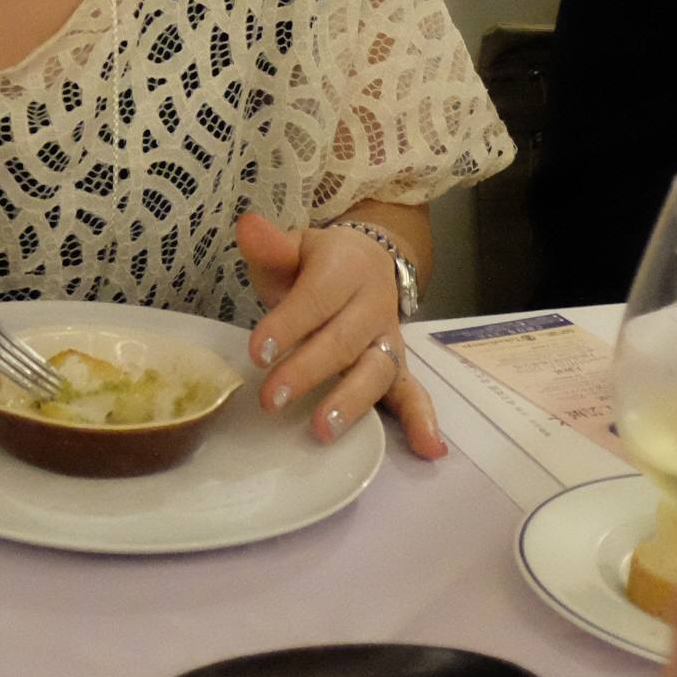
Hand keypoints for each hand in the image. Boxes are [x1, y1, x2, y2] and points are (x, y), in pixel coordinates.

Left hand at [235, 212, 443, 458]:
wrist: (364, 263)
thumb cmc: (314, 264)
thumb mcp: (291, 249)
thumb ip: (271, 245)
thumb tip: (248, 226)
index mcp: (345, 268)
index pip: (316, 298)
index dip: (288, 324)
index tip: (256, 352)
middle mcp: (373, 304)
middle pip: (342, 340)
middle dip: (307, 371)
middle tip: (271, 400)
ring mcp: (388, 339)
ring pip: (376, 370)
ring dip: (351, 401)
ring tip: (322, 430)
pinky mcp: (399, 366)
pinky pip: (414, 392)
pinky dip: (422, 420)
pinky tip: (429, 450)